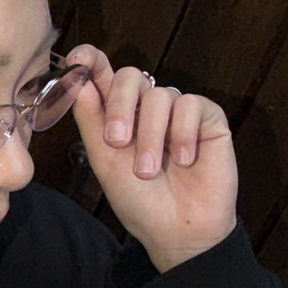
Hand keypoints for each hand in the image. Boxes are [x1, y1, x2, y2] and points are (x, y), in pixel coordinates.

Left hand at [65, 45, 237, 272]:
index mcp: (118, 115)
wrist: (176, 230)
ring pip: (158, 96)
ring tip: (149, 171)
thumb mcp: (105, 161)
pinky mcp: (208, 118)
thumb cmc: (139, 200)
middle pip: (130, 77)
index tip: (80, 57)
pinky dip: (182, 134)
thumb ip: (91, 120)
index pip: (104, 76)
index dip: (91, 61)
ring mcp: (178, 111)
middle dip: (119, 106)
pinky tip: (183, 160)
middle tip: (117, 142)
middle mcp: (147, 108)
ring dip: (150, 136)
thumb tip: (79, 80)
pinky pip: (190, 105)